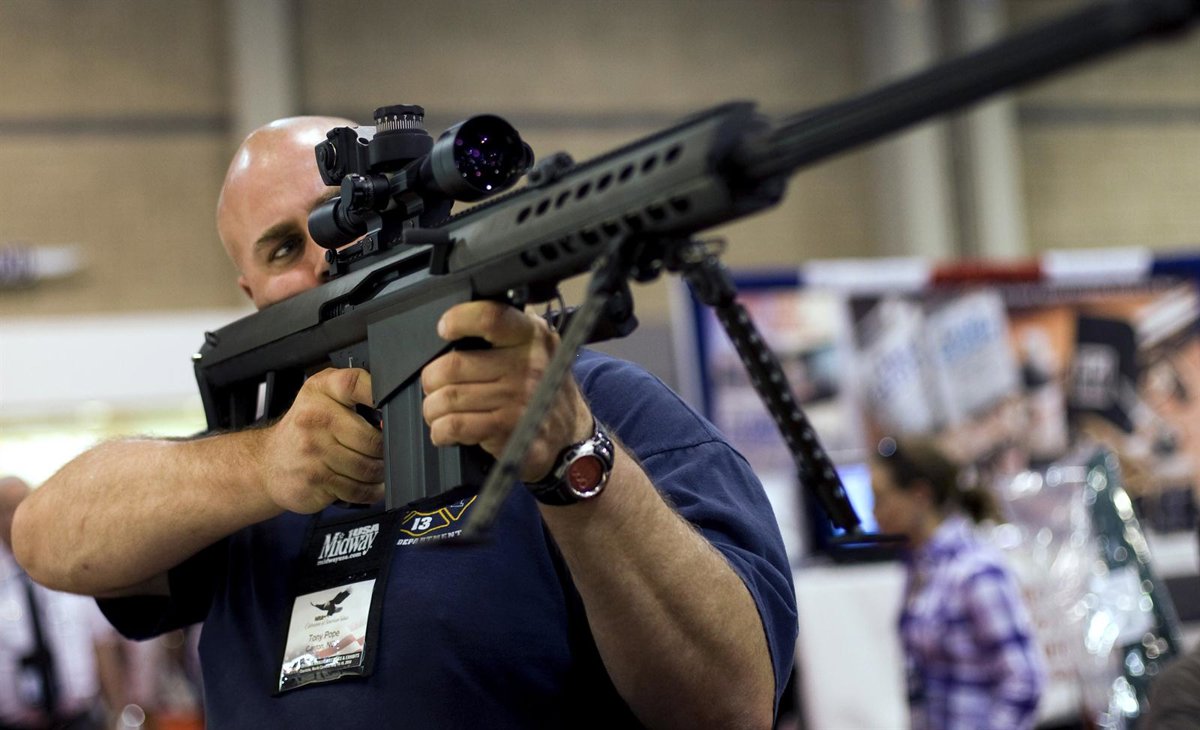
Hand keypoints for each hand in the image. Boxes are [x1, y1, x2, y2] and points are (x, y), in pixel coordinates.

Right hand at [257, 367, 384, 511]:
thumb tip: (393, 407)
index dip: (379, 395)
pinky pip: (357, 489)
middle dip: (386, 450)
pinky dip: (371, 491)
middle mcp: (315, 418)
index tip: (391, 410)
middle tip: (386, 451)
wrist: (267, 462)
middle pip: (372, 439)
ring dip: (380, 472)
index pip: (354, 383)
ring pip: (368, 467)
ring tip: (377, 468)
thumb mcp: (322, 396)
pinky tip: (370, 485)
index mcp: (320, 390)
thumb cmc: (304, 428)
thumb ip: (355, 392)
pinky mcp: (315, 480)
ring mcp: (313, 451)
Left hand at [420, 301, 593, 481]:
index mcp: (532, 336)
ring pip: (448, 399)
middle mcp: (528, 365)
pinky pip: (455, 426)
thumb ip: (503, 331)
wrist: (569, 433)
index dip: (459, 320)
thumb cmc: (542, 386)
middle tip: (436, 386)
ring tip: (439, 410)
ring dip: (433, 408)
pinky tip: (447, 430)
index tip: (445, 329)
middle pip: (452, 366)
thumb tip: (454, 325)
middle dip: (432, 380)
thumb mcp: (535, 346)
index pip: (490, 317)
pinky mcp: (510, 430)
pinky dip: (441, 430)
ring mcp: (521, 400)